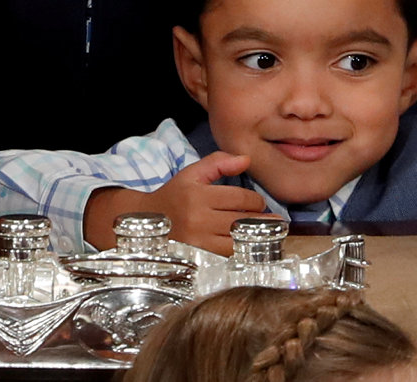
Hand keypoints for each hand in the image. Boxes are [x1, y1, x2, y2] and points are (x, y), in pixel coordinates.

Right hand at [83, 151, 266, 255]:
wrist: (145, 221)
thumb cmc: (174, 196)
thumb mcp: (191, 174)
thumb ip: (218, 162)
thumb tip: (246, 159)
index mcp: (197, 193)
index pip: (240, 197)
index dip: (256, 200)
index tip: (259, 203)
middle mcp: (197, 217)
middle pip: (242, 219)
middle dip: (260, 219)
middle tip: (270, 220)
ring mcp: (198, 240)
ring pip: (238, 240)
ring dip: (255, 237)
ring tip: (265, 233)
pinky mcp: (198, 257)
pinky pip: (229, 256)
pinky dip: (242, 251)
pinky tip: (249, 247)